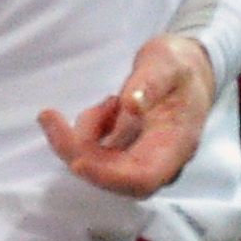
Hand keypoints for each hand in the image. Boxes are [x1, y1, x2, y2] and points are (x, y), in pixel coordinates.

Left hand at [41, 32, 220, 196]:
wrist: (188, 70)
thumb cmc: (180, 65)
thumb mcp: (167, 62)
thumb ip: (150, 82)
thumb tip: (132, 105)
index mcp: (177, 144)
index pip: (143, 177)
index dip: (109, 177)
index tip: (78, 161)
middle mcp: (160, 160)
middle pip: (114, 178)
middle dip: (78, 153)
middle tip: (52, 118)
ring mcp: (142, 158)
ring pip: (99, 166)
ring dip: (83, 138)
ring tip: (107, 102)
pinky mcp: (127, 152)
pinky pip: (97, 154)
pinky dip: (87, 133)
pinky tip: (106, 107)